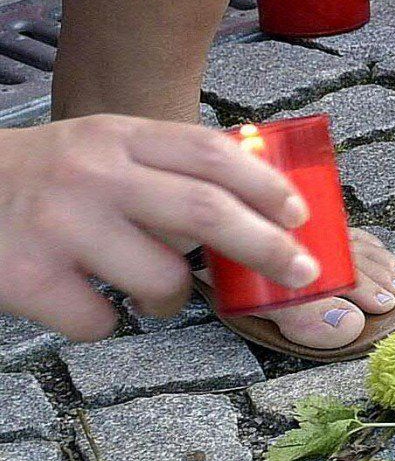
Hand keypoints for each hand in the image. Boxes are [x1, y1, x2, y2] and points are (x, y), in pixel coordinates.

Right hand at [0, 115, 317, 339]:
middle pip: (205, 214)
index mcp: (116, 138)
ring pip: (162, 278)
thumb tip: (257, 190)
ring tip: (161, 295)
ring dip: (175, 299)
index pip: (211, 154)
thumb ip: (163, 163)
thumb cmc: (41, 176)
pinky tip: (89, 303)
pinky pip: (102, 320)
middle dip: (267, 247)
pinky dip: (108, 321)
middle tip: (300, 270)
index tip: (299, 215)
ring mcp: (58, 228)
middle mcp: (91, 176)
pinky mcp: (27, 280)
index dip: (266, 186)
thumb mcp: (99, 146)